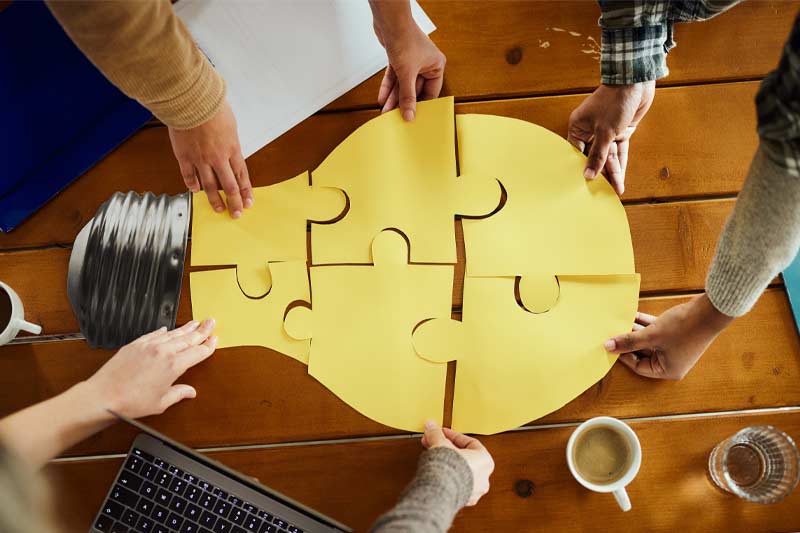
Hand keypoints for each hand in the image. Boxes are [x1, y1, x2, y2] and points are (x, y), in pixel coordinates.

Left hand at [84, 319, 217, 418]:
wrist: (104, 396)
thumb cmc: (130, 402)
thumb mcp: (160, 402)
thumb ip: (178, 394)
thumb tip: (189, 391)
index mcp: (173, 366)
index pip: (198, 352)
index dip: (208, 345)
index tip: (214, 340)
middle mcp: (163, 352)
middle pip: (188, 338)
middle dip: (202, 330)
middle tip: (211, 322)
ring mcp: (149, 346)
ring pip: (173, 333)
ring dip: (186, 328)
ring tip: (195, 322)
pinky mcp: (136, 344)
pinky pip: (154, 334)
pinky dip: (163, 331)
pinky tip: (167, 329)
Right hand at [168, 101, 253, 217]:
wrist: (192, 101)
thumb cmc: (212, 107)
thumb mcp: (231, 124)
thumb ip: (230, 141)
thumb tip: (231, 151)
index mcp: (233, 149)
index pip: (242, 176)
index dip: (246, 191)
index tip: (248, 202)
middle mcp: (218, 158)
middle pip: (229, 186)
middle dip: (234, 202)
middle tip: (236, 213)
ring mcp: (201, 159)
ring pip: (210, 186)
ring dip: (215, 200)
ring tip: (219, 209)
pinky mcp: (184, 156)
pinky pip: (189, 176)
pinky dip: (193, 185)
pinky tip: (196, 191)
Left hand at [372, 12, 444, 119]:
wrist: (390, 21)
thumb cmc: (405, 38)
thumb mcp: (407, 74)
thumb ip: (407, 96)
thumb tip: (409, 115)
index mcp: (436, 66)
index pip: (431, 92)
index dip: (422, 105)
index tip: (414, 117)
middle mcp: (426, 64)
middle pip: (415, 89)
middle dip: (403, 102)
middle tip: (396, 116)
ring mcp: (412, 61)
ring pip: (403, 84)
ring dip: (394, 97)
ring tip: (386, 110)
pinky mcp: (399, 59)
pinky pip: (395, 77)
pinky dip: (389, 86)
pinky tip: (383, 98)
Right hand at [422, 420, 493, 505]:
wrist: (442, 492)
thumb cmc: (450, 470)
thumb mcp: (441, 444)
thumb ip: (436, 434)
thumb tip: (431, 427)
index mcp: (485, 460)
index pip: (470, 443)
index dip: (454, 436)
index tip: (443, 433)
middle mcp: (483, 477)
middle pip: (465, 457)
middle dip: (447, 449)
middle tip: (435, 444)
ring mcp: (474, 490)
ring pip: (460, 472)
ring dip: (447, 463)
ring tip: (433, 458)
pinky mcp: (463, 500)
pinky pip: (456, 484)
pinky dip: (447, 477)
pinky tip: (436, 473)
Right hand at [567, 81, 654, 194]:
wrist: (635, 81)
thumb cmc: (614, 101)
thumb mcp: (604, 132)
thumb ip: (598, 156)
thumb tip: (588, 175)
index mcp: (578, 127)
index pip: (576, 154)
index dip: (580, 169)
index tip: (583, 186)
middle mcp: (590, 131)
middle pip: (593, 157)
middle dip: (600, 174)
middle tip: (602, 192)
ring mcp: (606, 132)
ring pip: (607, 156)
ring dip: (612, 172)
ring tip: (615, 190)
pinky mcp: (620, 132)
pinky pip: (619, 152)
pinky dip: (621, 163)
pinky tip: (620, 178)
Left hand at [604, 294, 733, 379]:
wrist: (711, 310)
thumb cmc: (684, 327)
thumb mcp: (652, 335)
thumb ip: (629, 341)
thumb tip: (608, 346)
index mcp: (668, 370)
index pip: (638, 366)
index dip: (623, 355)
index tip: (610, 344)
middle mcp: (672, 362)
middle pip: (643, 353)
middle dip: (629, 341)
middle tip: (612, 333)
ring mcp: (675, 347)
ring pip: (648, 341)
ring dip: (635, 331)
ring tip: (620, 321)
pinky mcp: (676, 334)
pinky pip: (655, 331)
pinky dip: (645, 324)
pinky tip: (633, 314)